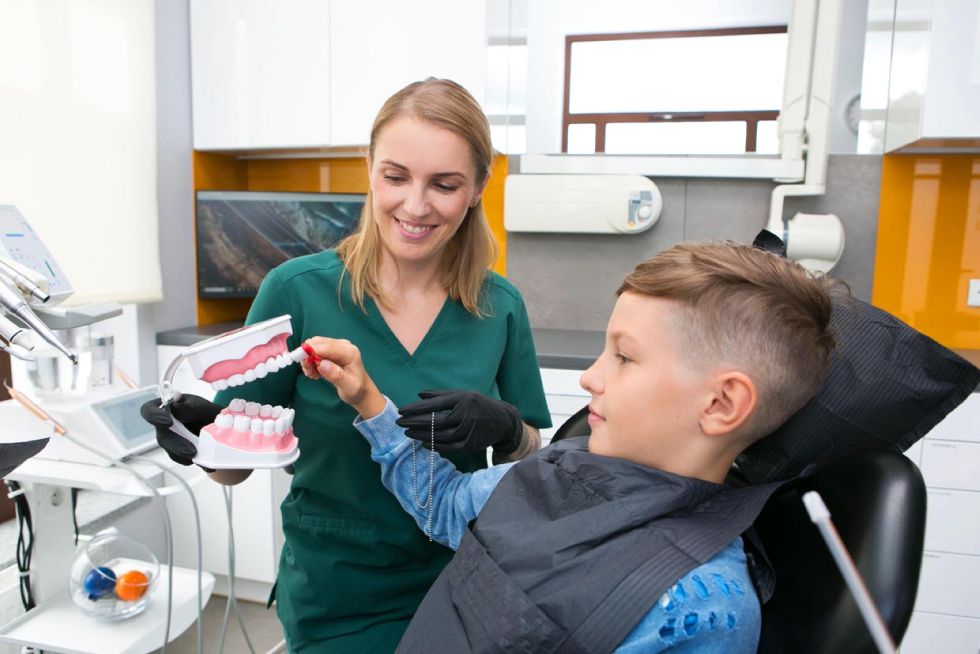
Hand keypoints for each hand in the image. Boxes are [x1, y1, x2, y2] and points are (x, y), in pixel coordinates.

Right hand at [140, 394, 220, 466]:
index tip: (168, 422)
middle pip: (162, 436)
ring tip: (199, 455)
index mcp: (165, 407)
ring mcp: (170, 439)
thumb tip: (176, 409)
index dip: (154, 416)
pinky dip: (192, 460)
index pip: (149, 410)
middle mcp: (163, 425)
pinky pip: (181, 458)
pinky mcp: (178, 452)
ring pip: (171, 450)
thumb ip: (188, 407)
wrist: (218, 425)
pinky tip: (203, 461)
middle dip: (176, 444)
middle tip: (191, 450)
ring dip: (184, 454)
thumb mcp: (200, 406)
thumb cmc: (204, 411)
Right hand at [300, 337, 384, 417]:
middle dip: (308, 357)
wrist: (360, 389)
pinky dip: (311, 360)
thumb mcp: (348, 386)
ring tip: (313, 374)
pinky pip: (315, 349)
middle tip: (309, 373)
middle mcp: (343, 345)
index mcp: (349, 352)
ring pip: (314, 346)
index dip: (311, 352)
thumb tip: (322, 364)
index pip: (326, 347)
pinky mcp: (331, 349)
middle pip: (317, 343)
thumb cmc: (355, 389)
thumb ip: (336, 375)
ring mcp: (337, 346)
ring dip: (308, 359)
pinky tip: (315, 371)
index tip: (304, 364)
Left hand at [396, 390, 523, 455]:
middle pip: (436, 421)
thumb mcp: (463, 394)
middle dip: (415, 422)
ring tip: (407, 433)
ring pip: (441, 436)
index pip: (435, 404)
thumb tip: (419, 394)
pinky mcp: (471, 445)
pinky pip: (449, 447)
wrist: (503, 421)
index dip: (417, 408)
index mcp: (463, 399)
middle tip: (399, 423)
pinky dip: (435, 446)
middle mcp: (467, 414)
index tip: (401, 411)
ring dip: (422, 435)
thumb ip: (441, 395)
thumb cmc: (478, 405)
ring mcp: (470, 430)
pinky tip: (423, 443)